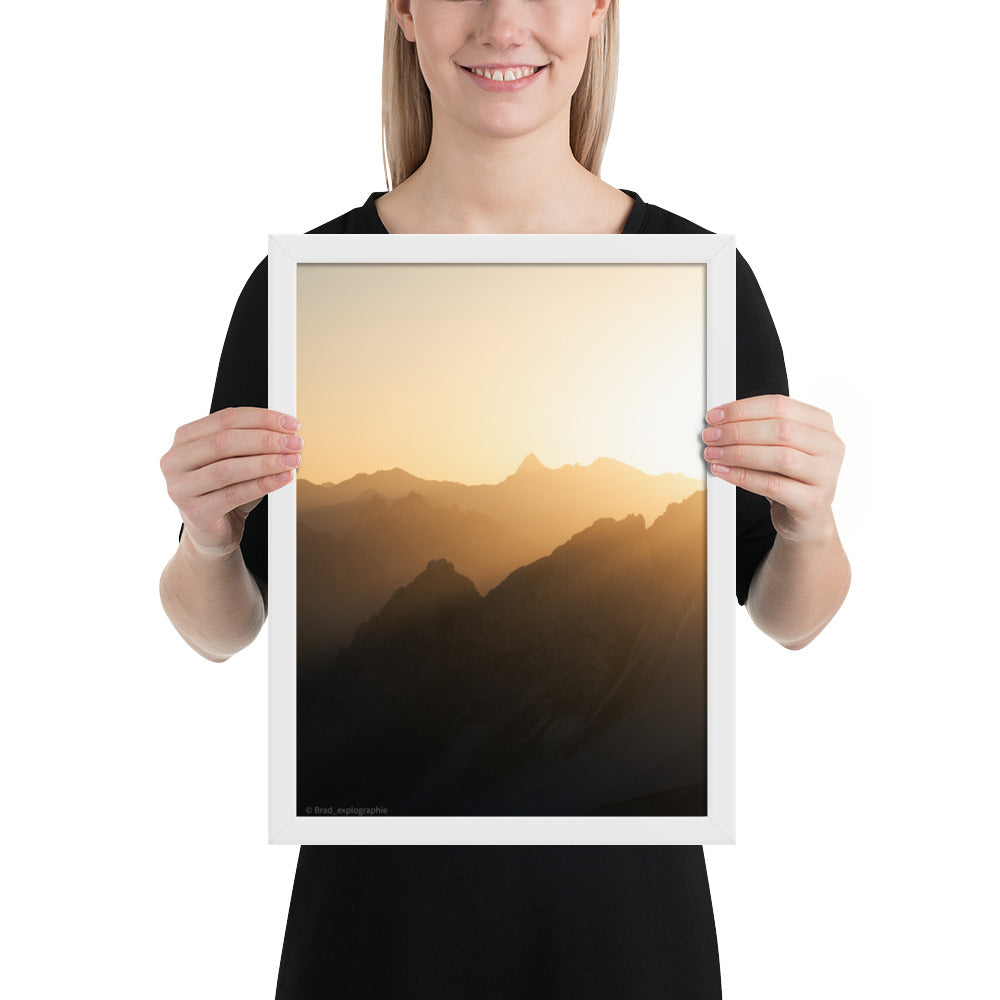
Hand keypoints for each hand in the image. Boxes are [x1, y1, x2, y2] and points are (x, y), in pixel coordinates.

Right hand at [160, 406, 302, 558]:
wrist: (213, 532)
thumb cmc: (225, 491)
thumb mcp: (237, 461)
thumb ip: (254, 444)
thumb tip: (288, 433)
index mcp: (184, 439)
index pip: (225, 419)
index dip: (262, 418)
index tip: (290, 424)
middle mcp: (175, 461)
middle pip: (225, 442)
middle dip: (266, 440)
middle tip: (294, 443)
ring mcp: (180, 488)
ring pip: (228, 469)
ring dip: (266, 462)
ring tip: (292, 461)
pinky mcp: (194, 513)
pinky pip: (233, 495)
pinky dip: (263, 485)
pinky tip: (282, 479)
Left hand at [701, 394, 844, 544]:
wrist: (806, 517)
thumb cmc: (790, 477)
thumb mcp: (780, 447)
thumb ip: (758, 430)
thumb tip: (719, 422)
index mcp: (821, 424)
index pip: (779, 406)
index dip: (742, 409)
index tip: (715, 416)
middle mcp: (829, 446)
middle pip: (779, 429)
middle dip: (738, 431)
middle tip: (711, 436)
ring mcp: (826, 475)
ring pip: (779, 457)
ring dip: (739, 453)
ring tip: (714, 454)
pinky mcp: (813, 502)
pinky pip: (773, 486)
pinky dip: (743, 477)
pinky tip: (724, 472)